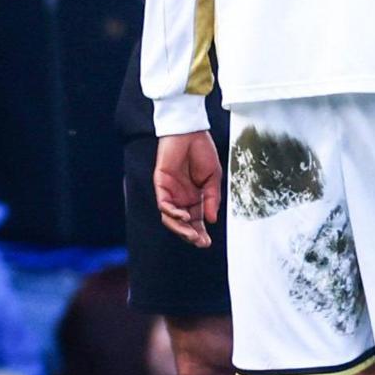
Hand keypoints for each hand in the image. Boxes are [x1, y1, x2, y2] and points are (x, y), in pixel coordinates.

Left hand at [153, 129, 221, 246]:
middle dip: (191, 235)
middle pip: (182, 224)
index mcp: (195, 198)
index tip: (207, 243)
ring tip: (192, 235)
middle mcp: (181, 198)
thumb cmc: (202, 151)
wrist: (191, 131)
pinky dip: (172, 212)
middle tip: (201, 242)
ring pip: (170, 218)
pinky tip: (184, 216)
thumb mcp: (213, 178)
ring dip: (180, 229)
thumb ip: (212, 199)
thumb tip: (212, 219)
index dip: (200, 233)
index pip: (196, 221)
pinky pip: (163, 204)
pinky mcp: (161, 184)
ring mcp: (170, 192)